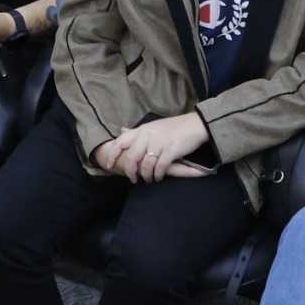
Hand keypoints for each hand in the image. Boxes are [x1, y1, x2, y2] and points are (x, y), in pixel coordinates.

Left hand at [93, 113, 211, 182]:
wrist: (194, 124)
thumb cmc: (173, 127)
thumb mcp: (151, 126)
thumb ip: (136, 131)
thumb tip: (121, 130)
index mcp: (142, 129)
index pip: (121, 142)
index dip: (113, 155)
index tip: (109, 165)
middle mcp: (148, 135)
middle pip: (132, 157)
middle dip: (131, 171)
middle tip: (133, 178)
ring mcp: (159, 142)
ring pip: (146, 165)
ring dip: (146, 175)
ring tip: (148, 179)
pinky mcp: (171, 150)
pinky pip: (160, 167)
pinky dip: (157, 175)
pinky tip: (158, 177)